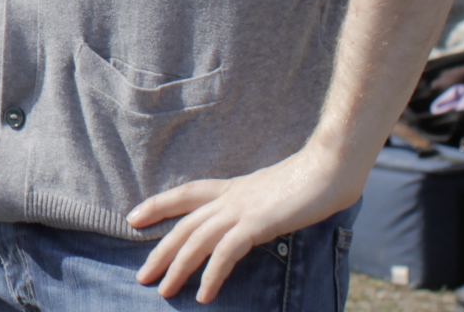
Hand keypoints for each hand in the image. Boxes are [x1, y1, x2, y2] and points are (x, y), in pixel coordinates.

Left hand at [129, 145, 361, 301]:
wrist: (329, 168)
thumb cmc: (310, 182)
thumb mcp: (274, 194)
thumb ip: (257, 206)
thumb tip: (251, 221)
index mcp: (231, 188)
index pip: (184, 194)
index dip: (157, 205)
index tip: (133, 218)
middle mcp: (229, 197)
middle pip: (184, 225)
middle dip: (160, 252)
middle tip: (142, 276)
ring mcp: (241, 209)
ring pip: (196, 240)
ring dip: (178, 268)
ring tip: (164, 290)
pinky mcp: (257, 223)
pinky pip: (225, 253)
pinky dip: (212, 275)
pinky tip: (203, 295)